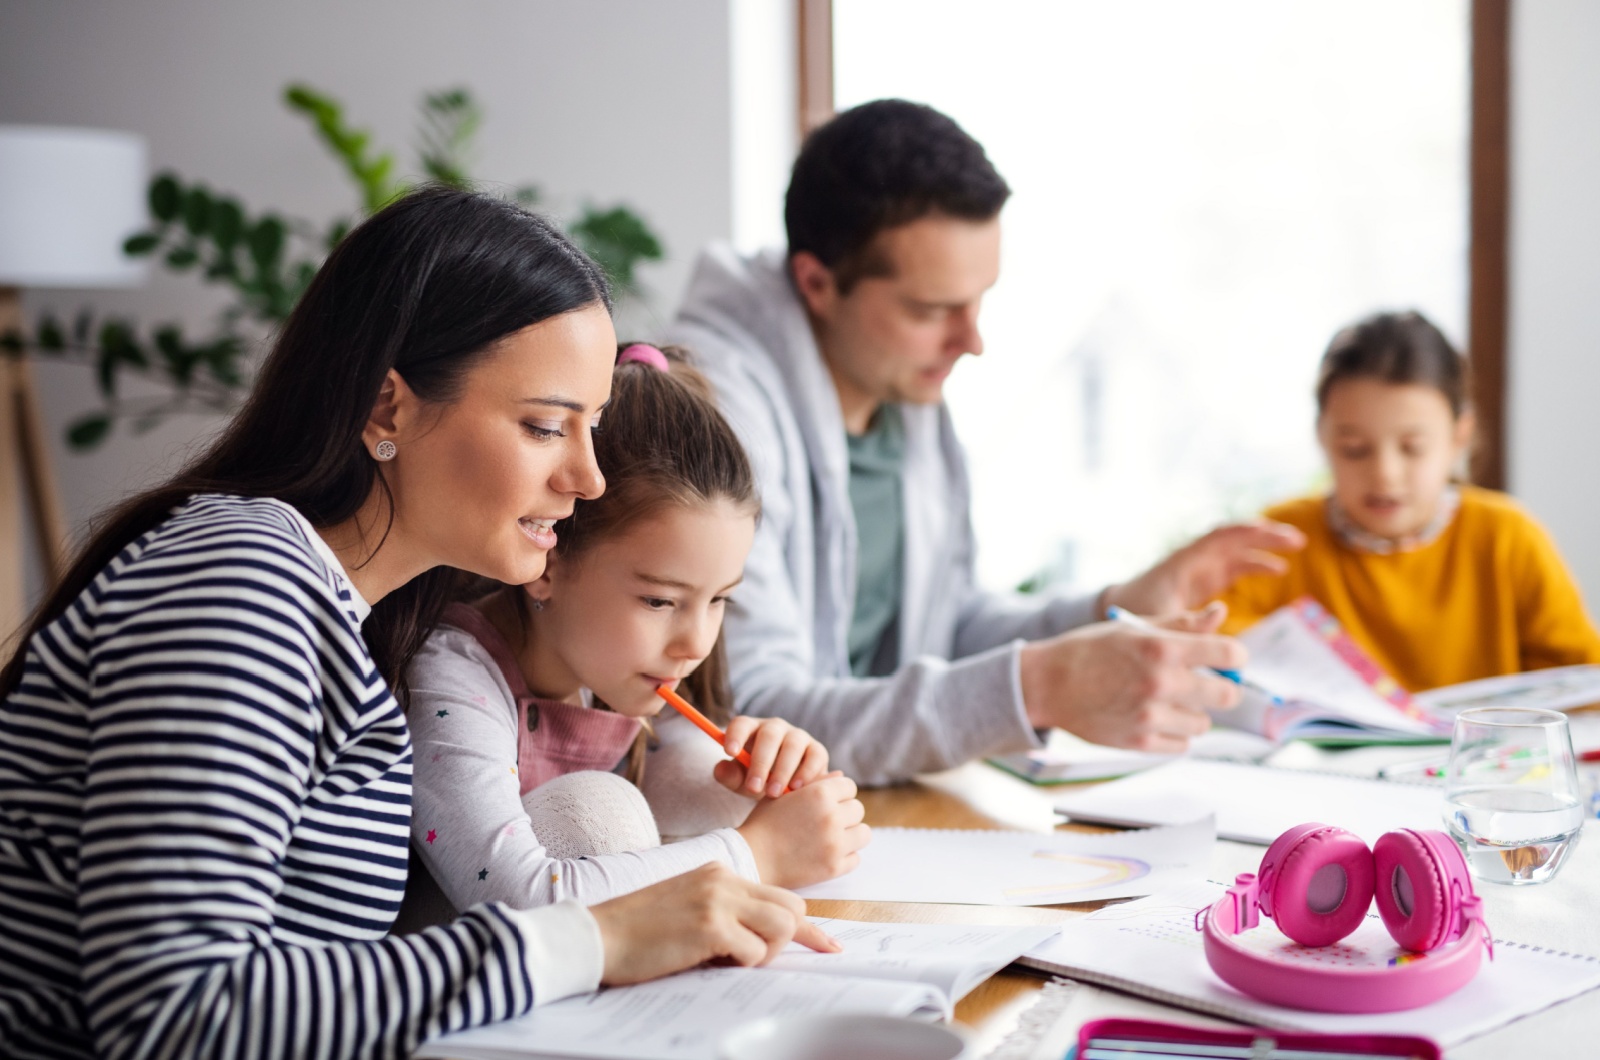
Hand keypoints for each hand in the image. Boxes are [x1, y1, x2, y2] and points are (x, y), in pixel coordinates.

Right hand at [590, 863, 838, 984]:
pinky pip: (755, 952)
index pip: (780, 895)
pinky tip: (709, 962)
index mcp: (719, 872)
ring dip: (766, 954)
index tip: (829, 946)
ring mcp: (718, 900)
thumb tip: (759, 942)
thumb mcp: (688, 907)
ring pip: (782, 926)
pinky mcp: (710, 925)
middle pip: (792, 908)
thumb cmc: (639, 931)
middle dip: (787, 941)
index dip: (807, 927)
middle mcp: (724, 879)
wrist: (598, 935)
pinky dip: (741, 966)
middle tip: (754, 959)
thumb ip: (724, 913)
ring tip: (729, 961)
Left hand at [712, 716, 830, 797]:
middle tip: (754, 787)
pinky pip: (814, 756)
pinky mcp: (817, 750)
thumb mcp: (739, 781)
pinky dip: (806, 772)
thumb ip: (728, 775)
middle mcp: (775, 728)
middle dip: (761, 762)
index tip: (729, 751)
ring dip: (782, 770)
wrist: (785, 790)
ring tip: (773, 793)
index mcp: (751, 730)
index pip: (742, 724)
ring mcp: (798, 737)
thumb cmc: (756, 780)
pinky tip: (795, 789)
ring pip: (792, 745)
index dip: (735, 735)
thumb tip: (720, 768)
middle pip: (769, 735)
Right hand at [736, 772, 869, 888]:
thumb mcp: (784, 794)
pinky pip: (855, 858)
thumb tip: (840, 776)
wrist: (751, 858)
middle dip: (845, 814)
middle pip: (858, 809)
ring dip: (851, 835)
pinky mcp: (834, 867)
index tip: (828, 802)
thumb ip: (815, 783)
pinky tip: (826, 854)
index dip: (839, 793)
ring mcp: (835, 844)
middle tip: (827, 821)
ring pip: (863, 833)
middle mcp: (831, 817)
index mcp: (819, 794)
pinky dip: (845, 857)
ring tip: (832, 838)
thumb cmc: (765, 823)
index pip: (849, 786)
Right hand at [1019, 606, 1244, 753]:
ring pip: (1203, 723)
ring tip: (1168, 702)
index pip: (1229, 655)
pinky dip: (1173, 734)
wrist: (1048, 684)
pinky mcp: (1139, 743)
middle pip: (1227, 695)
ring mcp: (1150, 716)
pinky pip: (1181, 744)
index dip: (1234, 657)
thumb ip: (1181, 624)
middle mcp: (1160, 683)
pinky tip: (1153, 718)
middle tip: (1204, 685)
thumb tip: (1220, 614)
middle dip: (1221, 688)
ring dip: (1193, 713)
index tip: (1226, 659)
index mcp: (1162, 648)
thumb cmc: (1091, 650)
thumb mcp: (1134, 628)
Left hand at [1102, 520, 1304, 616]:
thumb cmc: (1132, 614)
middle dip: (1265, 535)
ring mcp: (1199, 569)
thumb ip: (1186, 621)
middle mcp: (1194, 560)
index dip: (1248, 532)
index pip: (1219, 537)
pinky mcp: (1203, 582)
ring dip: (1265, 546)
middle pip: (1234, 538)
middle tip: (1297, 540)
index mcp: (1183, 562)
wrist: (1113, 612)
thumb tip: (1222, 613)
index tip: (1275, 532)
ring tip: (1296, 549)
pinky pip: (1234, 566)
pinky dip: (1256, 563)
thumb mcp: (1156, 620)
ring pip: (1237, 550)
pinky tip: (1277, 569)